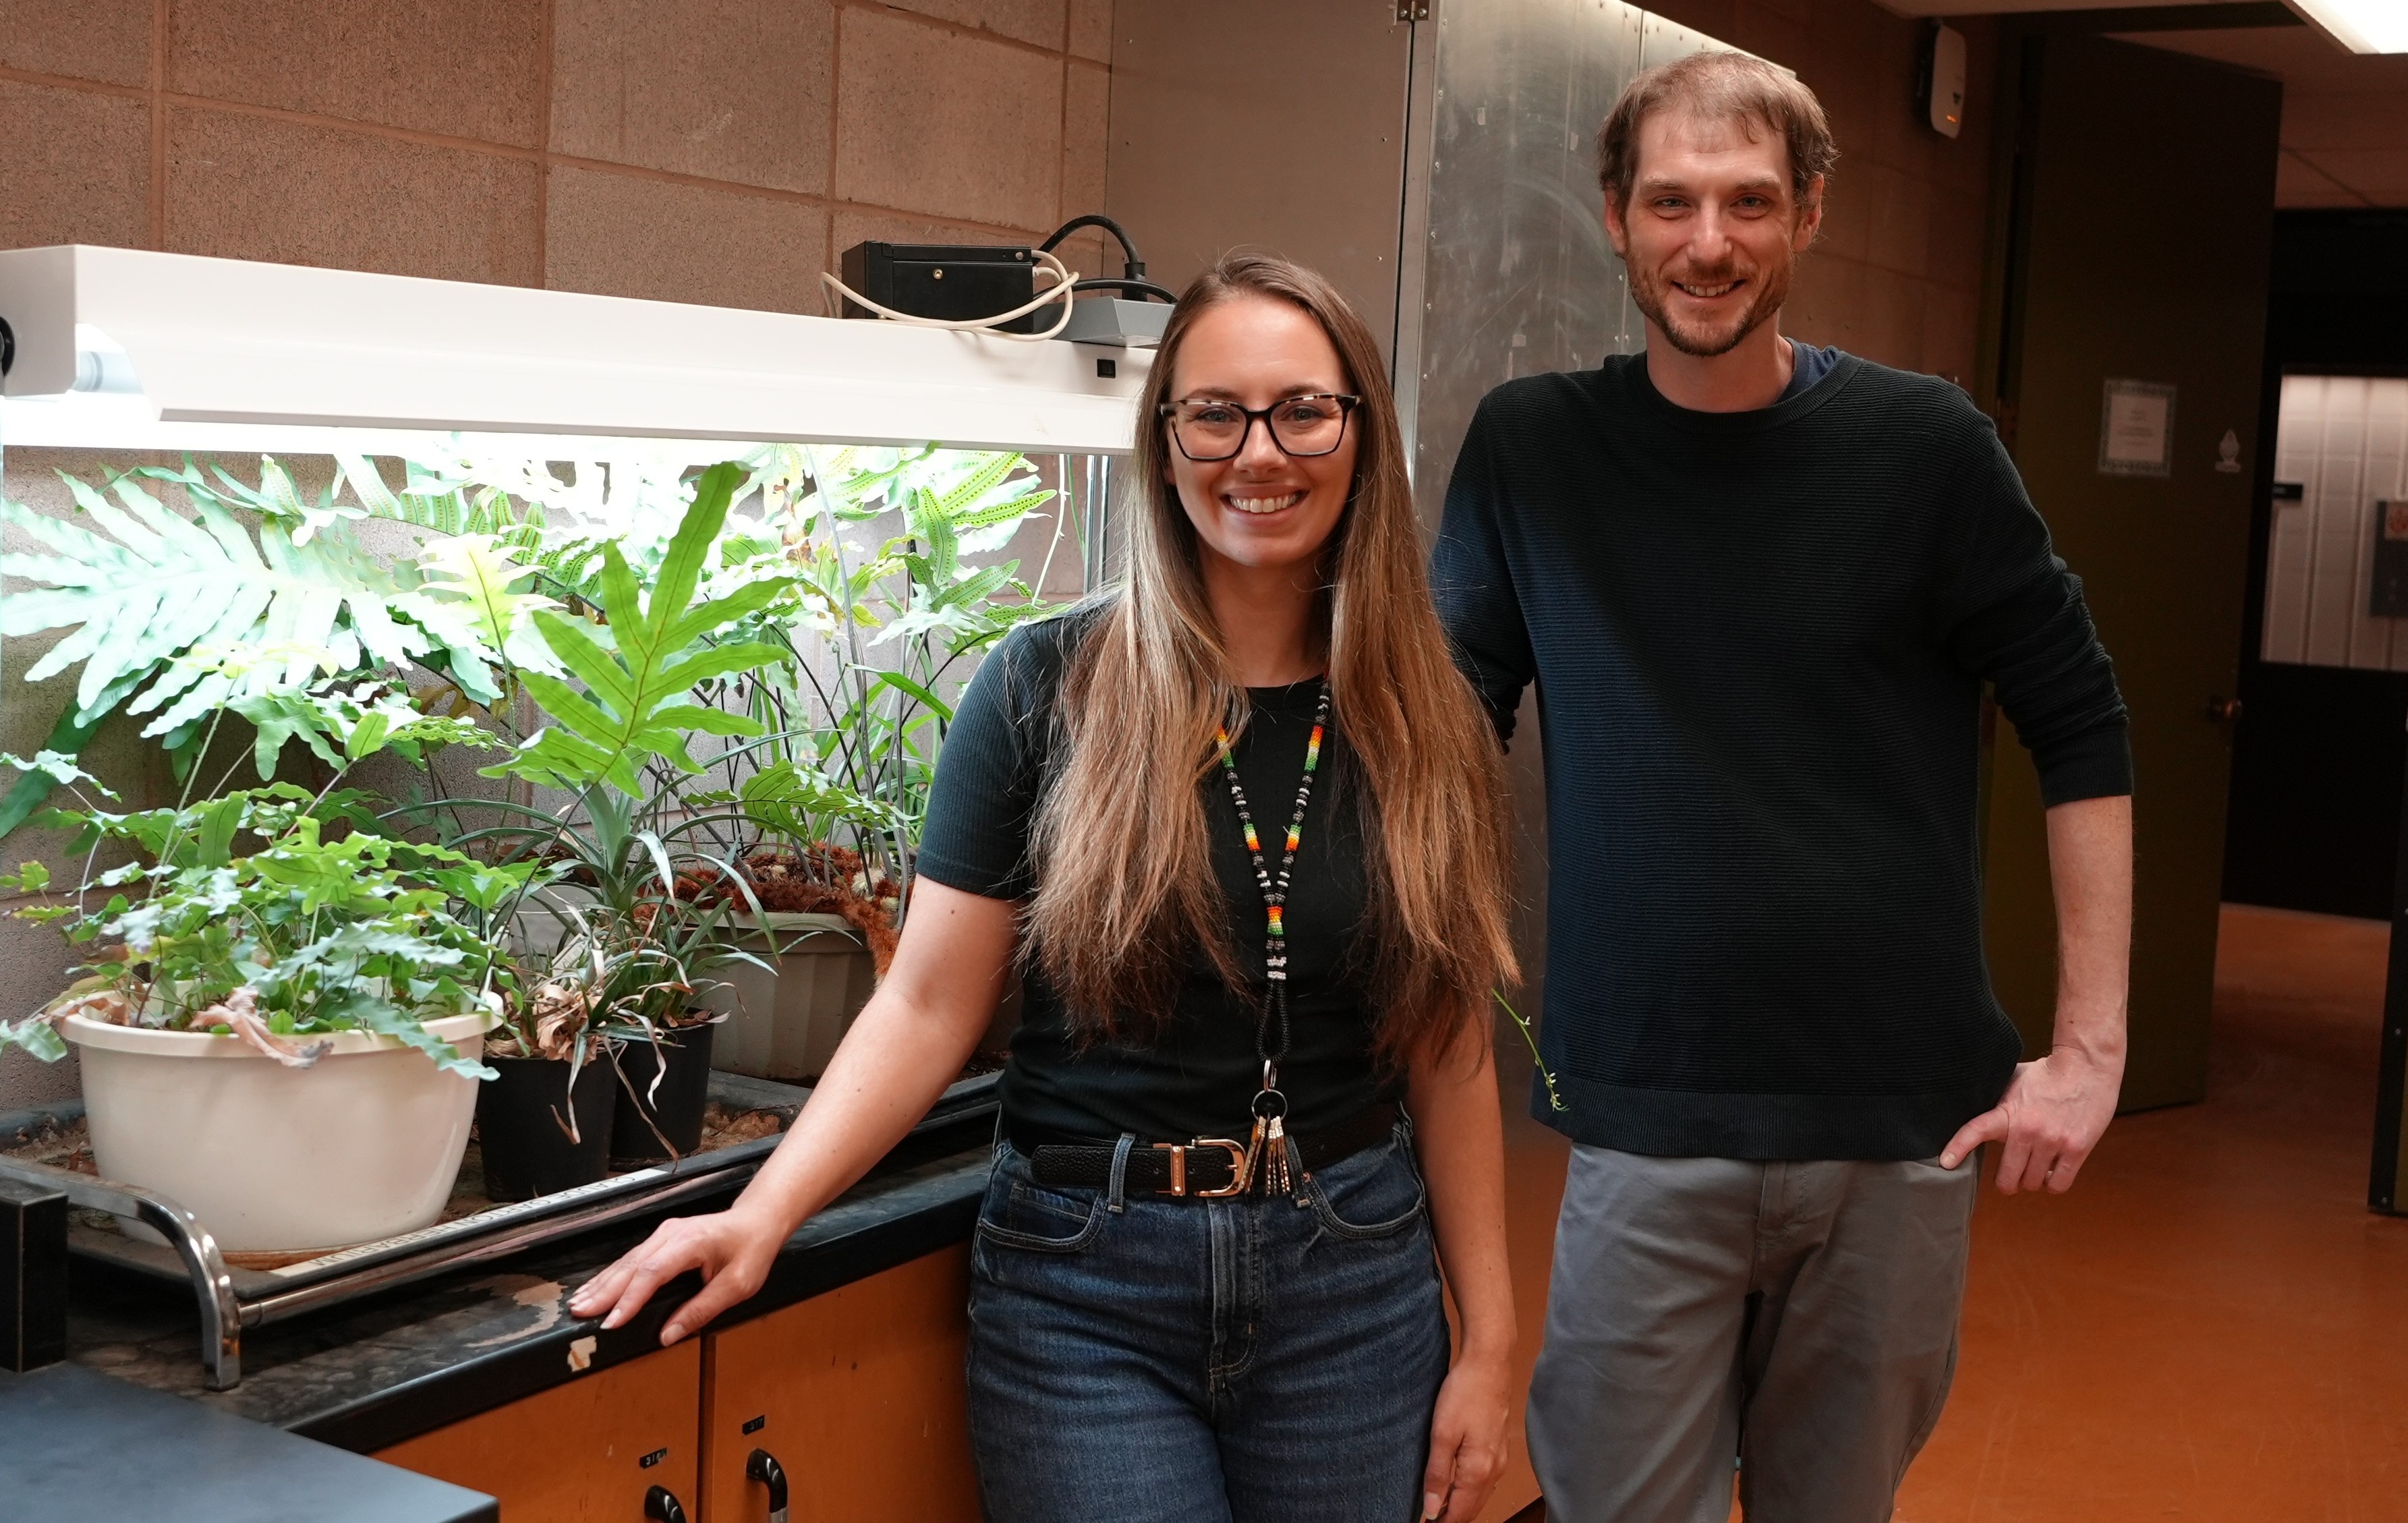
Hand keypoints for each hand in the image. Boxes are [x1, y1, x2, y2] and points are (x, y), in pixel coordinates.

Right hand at [567, 1204, 785, 1344]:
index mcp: (691, 1243)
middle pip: (631, 1265)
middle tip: (580, 1313)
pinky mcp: (661, 1239)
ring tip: (579, 1303)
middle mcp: (672, 1234)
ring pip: (626, 1261)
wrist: (757, 1221)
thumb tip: (668, 1334)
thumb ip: (702, 1310)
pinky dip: (612, 1275)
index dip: (629, 1299)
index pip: (653, 1273)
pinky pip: (632, 1259)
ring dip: (602, 1283)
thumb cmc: (751, 1250)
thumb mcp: (738, 1286)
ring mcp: (664, 1234)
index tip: (611, 1321)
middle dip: (604, 1291)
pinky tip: (597, 1287)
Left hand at [1422, 1350, 1511, 1520]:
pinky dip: (1471, 1489)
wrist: (1489, 1364)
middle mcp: (1494, 1470)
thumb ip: (1438, 1474)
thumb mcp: (1442, 1434)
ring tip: (1438, 1503)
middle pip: (1473, 1508)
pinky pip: (1486, 1480)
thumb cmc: (1464, 1394)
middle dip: (1452, 1516)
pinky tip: (1457, 1483)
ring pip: (1481, 1495)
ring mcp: (1500, 1458)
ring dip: (1462, 1504)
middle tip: (1429, 1516)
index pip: (1461, 1513)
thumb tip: (1433, 1509)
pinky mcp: (1499, 1446)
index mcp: (1479, 1471)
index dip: (1442, 1522)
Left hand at [1940, 1042, 2122, 1193]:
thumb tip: (1971, 1109)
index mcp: (2008, 1112)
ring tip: (2034, 1168)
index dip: (1958, 1148)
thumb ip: (1996, 1103)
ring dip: (2031, 1180)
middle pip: (2008, 1177)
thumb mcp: (2012, 1083)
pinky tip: (2051, 1173)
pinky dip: (2052, 1184)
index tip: (1946, 1162)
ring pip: (2033, 1183)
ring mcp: (2053, 1142)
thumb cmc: (2046, 1074)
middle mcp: (2028, 1130)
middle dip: (2006, 1181)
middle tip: (2009, 1177)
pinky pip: (2058, 1185)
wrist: (2086, 1066)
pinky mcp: (2077, 1149)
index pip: (1976, 1131)